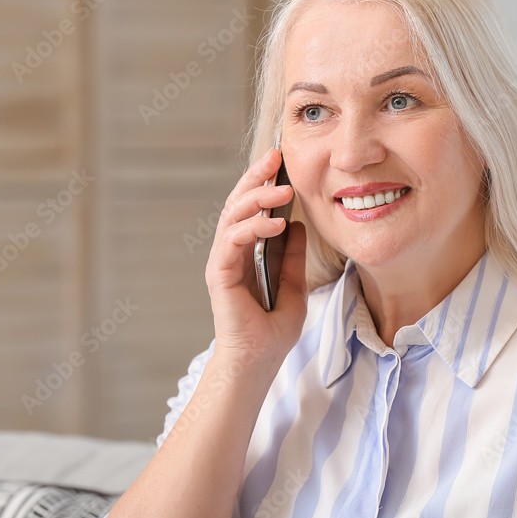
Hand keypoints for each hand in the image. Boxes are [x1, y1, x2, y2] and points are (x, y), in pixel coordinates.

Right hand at [205, 147, 307, 369]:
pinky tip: (275, 221)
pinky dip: (253, 227)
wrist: (259, 361)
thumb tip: (296, 224)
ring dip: (258, 198)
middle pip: (239, 203)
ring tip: (283, 189)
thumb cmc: (274, 328)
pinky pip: (233, 241)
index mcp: (248, 250)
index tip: (281, 160)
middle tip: (275, 156)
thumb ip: (292, 255)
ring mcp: (223, 261)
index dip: (264, 182)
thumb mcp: (295, 284)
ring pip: (233, 216)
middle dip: (256, 177)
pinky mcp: (220, 274)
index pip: (252, 207)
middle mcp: (232, 251)